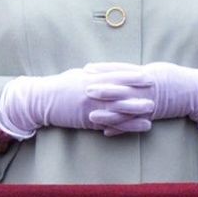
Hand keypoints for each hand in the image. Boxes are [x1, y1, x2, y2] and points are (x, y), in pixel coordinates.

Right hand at [0, 67, 154, 138]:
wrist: (40, 100)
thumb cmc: (59, 86)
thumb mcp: (78, 75)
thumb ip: (95, 74)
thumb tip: (107, 69)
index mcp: (92, 77)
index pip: (117, 74)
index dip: (133, 74)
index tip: (148, 73)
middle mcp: (93, 90)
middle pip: (121, 90)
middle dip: (139, 90)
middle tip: (157, 89)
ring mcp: (91, 105)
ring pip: (118, 108)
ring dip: (136, 109)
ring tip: (152, 110)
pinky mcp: (88, 120)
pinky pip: (109, 123)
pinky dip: (124, 126)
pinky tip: (137, 127)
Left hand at [86, 61, 197, 130]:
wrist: (194, 91)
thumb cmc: (174, 78)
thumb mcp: (155, 70)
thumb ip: (136, 73)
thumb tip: (118, 72)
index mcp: (146, 74)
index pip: (120, 70)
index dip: (104, 69)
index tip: (88, 68)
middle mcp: (146, 89)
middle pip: (120, 89)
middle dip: (102, 89)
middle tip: (84, 89)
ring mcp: (148, 103)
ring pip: (125, 109)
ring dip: (107, 113)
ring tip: (90, 115)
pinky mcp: (151, 116)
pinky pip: (133, 124)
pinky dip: (119, 128)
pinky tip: (105, 131)